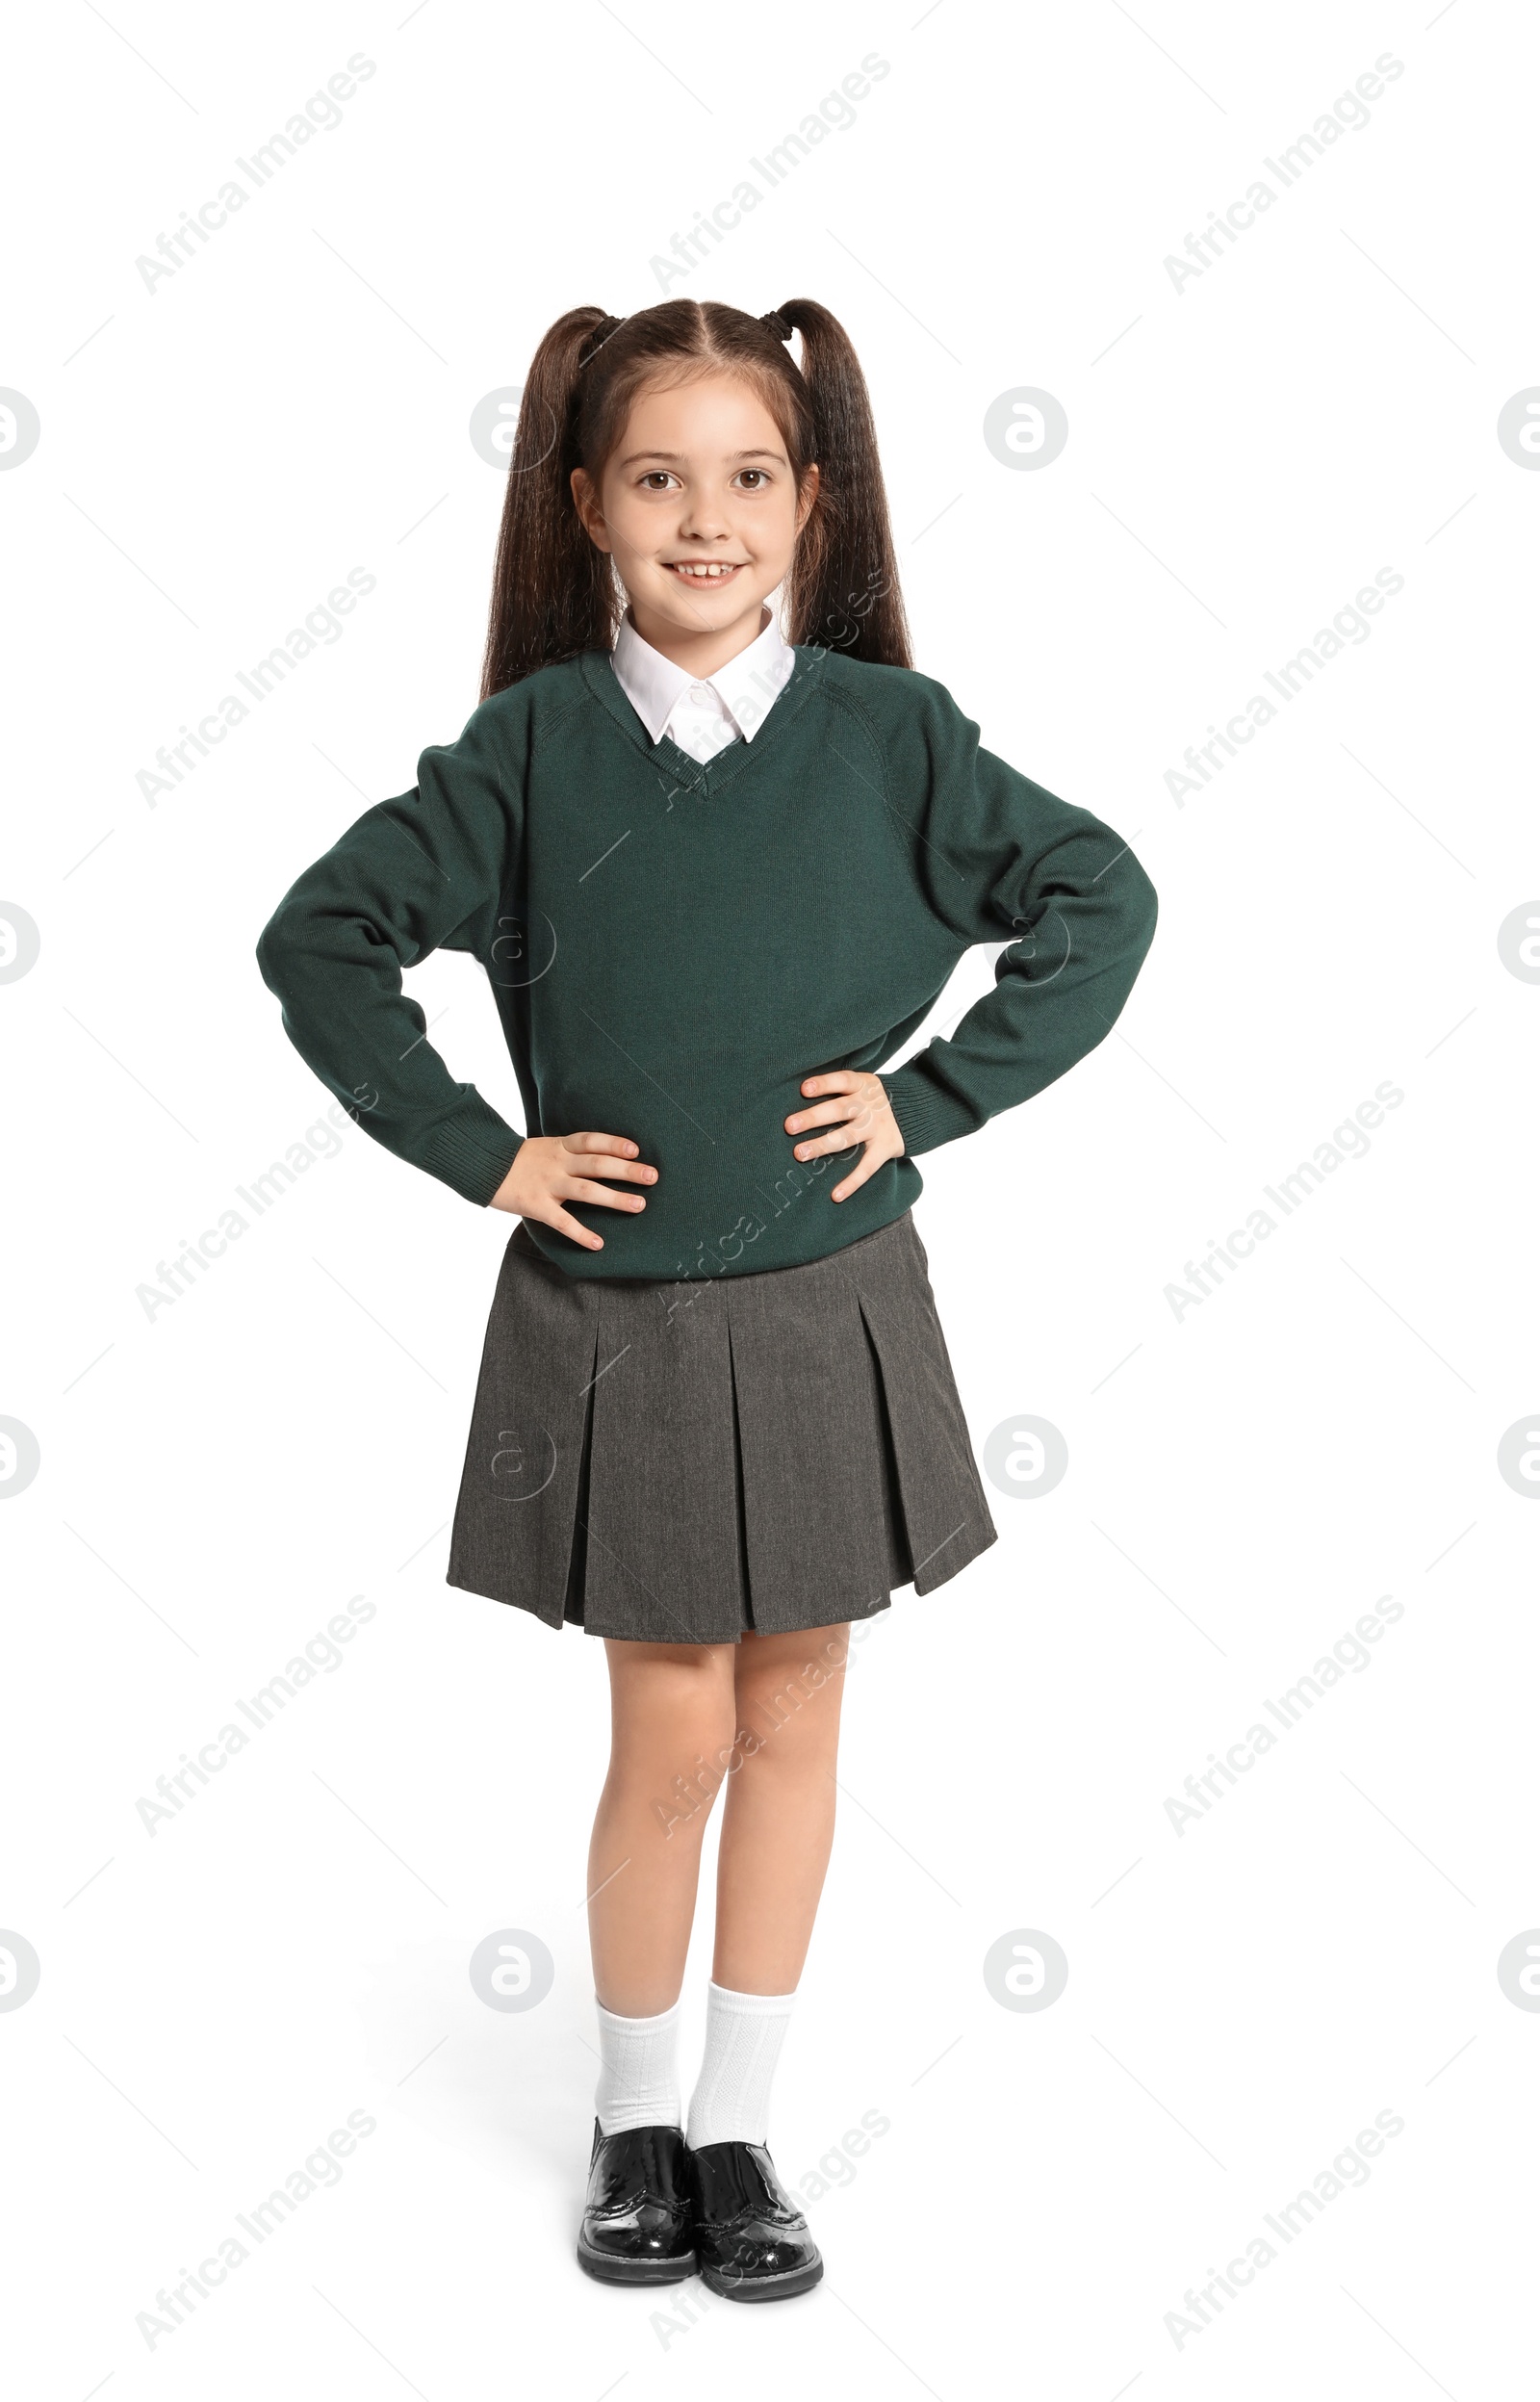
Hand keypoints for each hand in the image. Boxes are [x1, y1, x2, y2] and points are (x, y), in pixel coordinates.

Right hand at [489, 1131, 657, 1251]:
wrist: (482, 1166)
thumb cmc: (519, 1159)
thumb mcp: (545, 1147)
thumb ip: (570, 1152)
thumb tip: (603, 1158)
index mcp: (559, 1146)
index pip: (592, 1141)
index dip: (615, 1144)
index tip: (637, 1151)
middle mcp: (557, 1163)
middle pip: (597, 1164)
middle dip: (627, 1171)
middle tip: (652, 1177)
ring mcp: (547, 1184)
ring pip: (586, 1190)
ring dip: (615, 1198)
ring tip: (639, 1205)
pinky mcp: (536, 1206)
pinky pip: (562, 1221)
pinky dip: (581, 1233)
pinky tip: (598, 1244)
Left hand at [785, 1071, 903, 1202]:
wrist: (914, 1111)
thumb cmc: (870, 1098)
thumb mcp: (861, 1085)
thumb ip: (836, 1088)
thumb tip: (793, 1095)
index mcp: (862, 1085)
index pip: (842, 1080)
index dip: (824, 1084)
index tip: (804, 1089)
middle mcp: (870, 1105)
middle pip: (840, 1110)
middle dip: (814, 1118)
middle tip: (789, 1126)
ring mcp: (877, 1128)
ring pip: (847, 1137)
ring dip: (822, 1146)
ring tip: (800, 1154)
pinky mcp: (884, 1149)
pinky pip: (867, 1168)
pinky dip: (852, 1183)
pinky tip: (836, 1195)